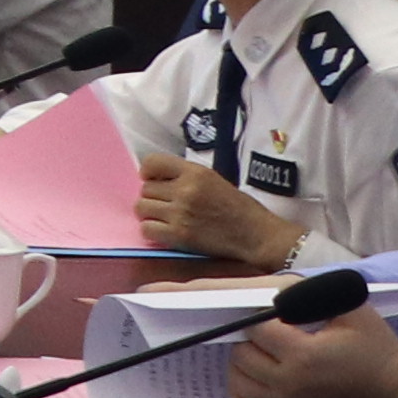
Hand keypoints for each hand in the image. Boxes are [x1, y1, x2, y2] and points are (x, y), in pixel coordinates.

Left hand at [132, 151, 301, 269]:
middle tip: (167, 204)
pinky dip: (152, 230)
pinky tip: (165, 230)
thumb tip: (154, 179)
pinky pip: (147, 229)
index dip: (148, 171)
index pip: (152, 162)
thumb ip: (185, 177)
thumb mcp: (213, 180)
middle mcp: (185, 190)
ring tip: (165, 217)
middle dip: (153, 196)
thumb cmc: (238, 207)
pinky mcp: (179, 235)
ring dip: (150, 213)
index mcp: (196, 172)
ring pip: (141, 208)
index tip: (152, 179)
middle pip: (145, 189)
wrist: (256, 235)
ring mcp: (180, 213)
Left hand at [227, 302, 397, 397]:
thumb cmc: (375, 348)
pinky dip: (241, 392)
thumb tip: (278, 291)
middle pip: (241, 355)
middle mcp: (288, 383)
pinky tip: (253, 378)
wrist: (394, 391)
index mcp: (304, 354)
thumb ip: (314, 295)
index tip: (270, 313)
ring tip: (261, 351)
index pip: (255, 329)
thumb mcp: (352, 310)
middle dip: (248, 338)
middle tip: (266, 331)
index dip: (258, 316)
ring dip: (241, 363)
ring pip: (237, 381)